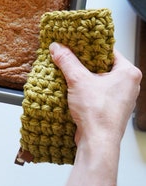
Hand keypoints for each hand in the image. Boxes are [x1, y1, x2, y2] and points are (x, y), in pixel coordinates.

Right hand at [49, 42, 141, 185]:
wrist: (97, 142)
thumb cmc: (98, 114)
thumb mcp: (78, 80)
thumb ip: (67, 61)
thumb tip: (57, 47)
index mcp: (128, 73)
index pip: (108, 51)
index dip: (90, 46)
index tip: (76, 43)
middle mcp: (127, 85)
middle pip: (102, 65)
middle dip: (84, 62)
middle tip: (69, 56)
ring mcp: (119, 97)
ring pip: (98, 79)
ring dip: (83, 76)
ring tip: (68, 71)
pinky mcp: (110, 107)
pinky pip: (96, 91)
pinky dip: (84, 88)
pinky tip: (71, 87)